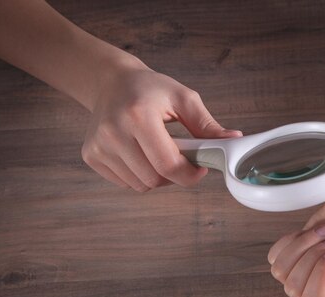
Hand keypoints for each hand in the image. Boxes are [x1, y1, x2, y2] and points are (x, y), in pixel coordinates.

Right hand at [81, 63, 240, 190]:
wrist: (110, 82)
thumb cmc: (150, 89)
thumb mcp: (183, 98)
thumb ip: (207, 125)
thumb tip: (233, 141)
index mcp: (138, 116)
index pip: (168, 165)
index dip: (189, 175)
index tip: (200, 169)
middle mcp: (113, 132)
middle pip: (155, 179)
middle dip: (174, 174)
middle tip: (180, 156)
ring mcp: (99, 146)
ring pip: (140, 185)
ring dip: (157, 176)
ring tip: (158, 152)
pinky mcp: (91, 156)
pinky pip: (126, 182)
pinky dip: (139, 175)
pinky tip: (140, 153)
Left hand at [268, 194, 324, 296]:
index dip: (320, 273)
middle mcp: (323, 296)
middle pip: (294, 287)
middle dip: (312, 255)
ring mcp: (305, 278)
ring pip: (281, 272)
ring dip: (303, 245)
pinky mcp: (293, 259)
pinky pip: (275, 257)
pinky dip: (292, 240)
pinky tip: (314, 232)